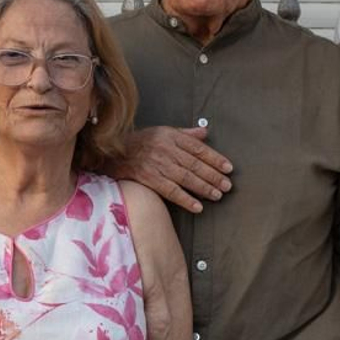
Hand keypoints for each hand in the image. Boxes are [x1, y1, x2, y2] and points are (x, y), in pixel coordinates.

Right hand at [111, 127, 232, 213]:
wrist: (111, 153)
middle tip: (227, 186)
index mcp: (171, 136)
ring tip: (217, 195)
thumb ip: (185, 134)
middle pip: (195, 164)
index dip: (215, 158)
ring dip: (204, 188)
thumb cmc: (139, 142)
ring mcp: (157, 164)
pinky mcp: (148, 178)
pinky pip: (171, 191)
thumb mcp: (162, 132)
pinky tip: (197, 207)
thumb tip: (205, 133)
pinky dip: (185, 199)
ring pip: (186, 178)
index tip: (228, 168)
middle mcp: (165, 149)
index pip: (198, 148)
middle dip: (213, 176)